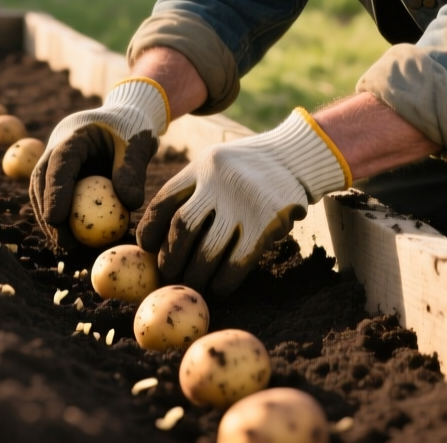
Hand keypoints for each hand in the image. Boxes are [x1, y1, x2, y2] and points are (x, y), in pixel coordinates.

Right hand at [29, 78, 169, 251]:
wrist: (127, 116)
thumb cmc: (133, 128)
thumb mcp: (138, 143)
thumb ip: (133, 169)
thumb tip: (131, 204)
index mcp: (73, 135)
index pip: (58, 164)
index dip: (54, 192)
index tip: (56, 220)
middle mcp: (57, 147)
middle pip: (42, 181)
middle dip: (47, 213)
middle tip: (63, 241)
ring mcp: (56, 160)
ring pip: (43, 191)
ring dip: (50, 219)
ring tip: (68, 245)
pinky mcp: (63, 174)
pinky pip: (56, 196)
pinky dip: (62, 216)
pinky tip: (74, 237)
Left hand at [137, 108, 350, 295]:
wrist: (299, 157)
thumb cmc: (251, 169)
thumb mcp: (218, 163)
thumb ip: (194, 188)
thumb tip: (162, 236)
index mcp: (202, 166)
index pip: (165, 200)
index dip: (151, 229)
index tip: (147, 248)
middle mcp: (219, 181)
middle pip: (183, 227)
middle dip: (172, 258)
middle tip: (170, 275)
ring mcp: (244, 201)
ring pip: (207, 249)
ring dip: (196, 274)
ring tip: (194, 285)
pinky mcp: (267, 222)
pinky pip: (238, 261)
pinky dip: (225, 280)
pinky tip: (219, 288)